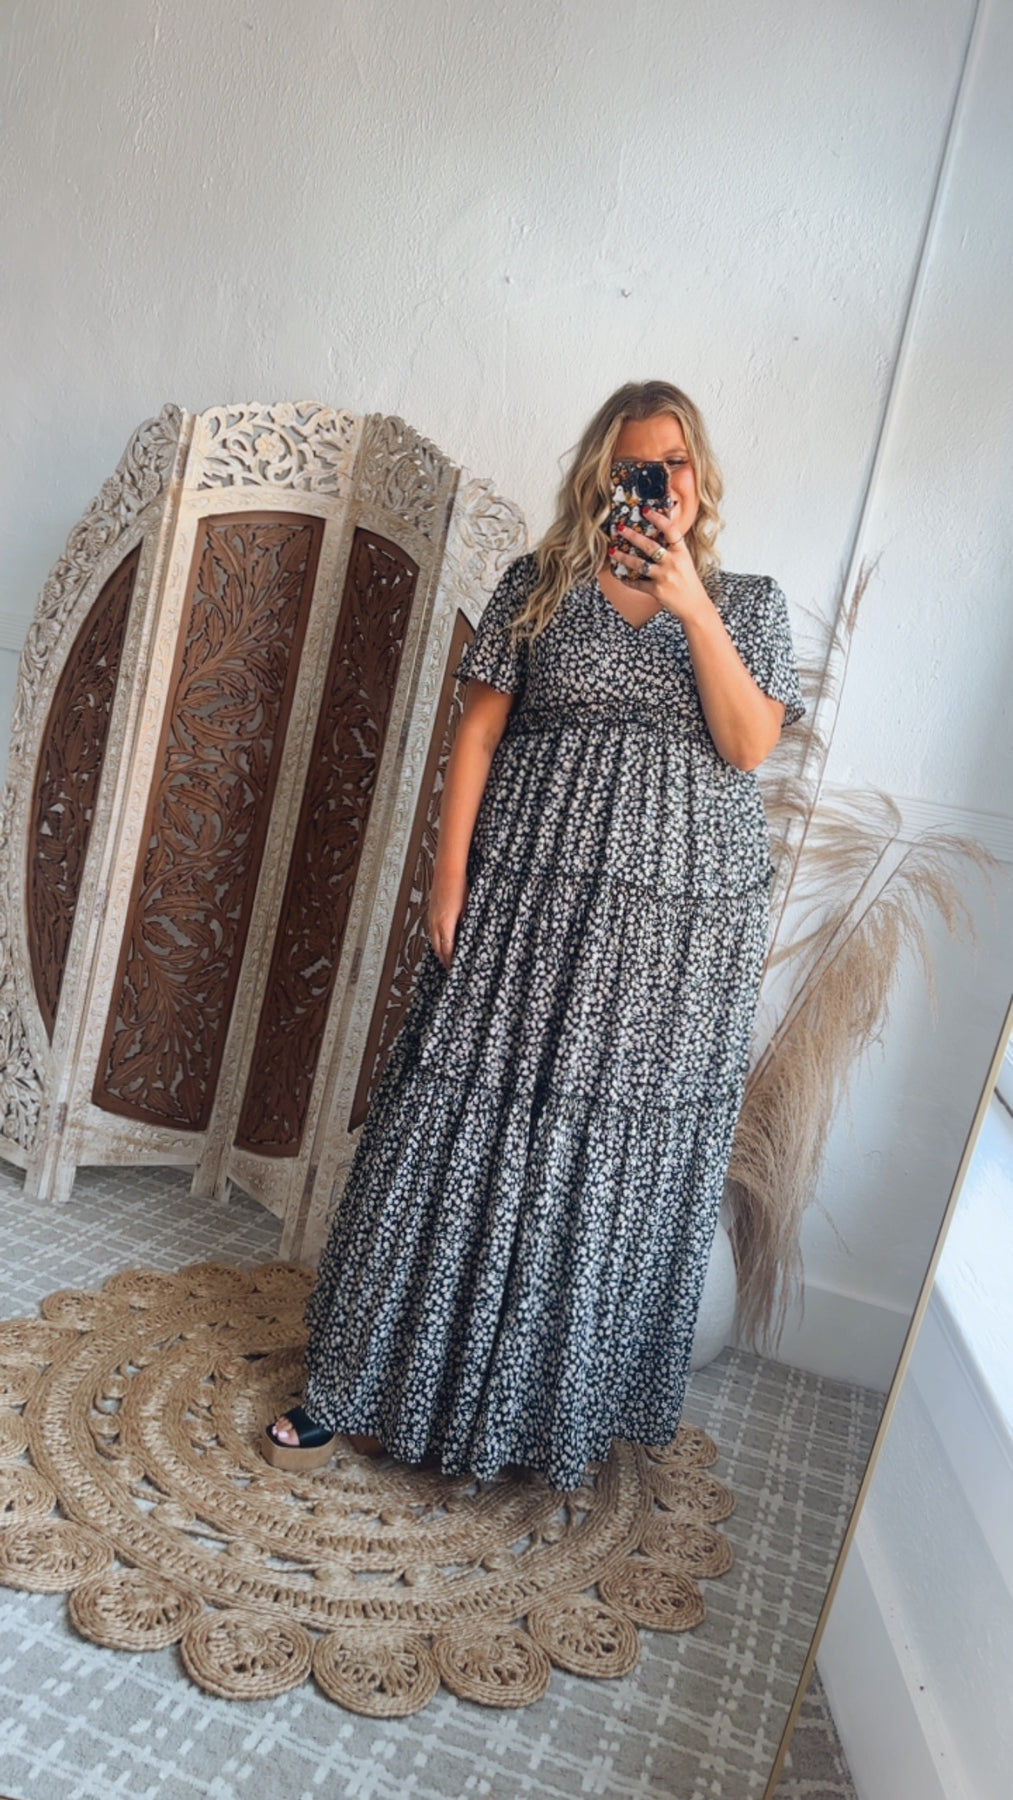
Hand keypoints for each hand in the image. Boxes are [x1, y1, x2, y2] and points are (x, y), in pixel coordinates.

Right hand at [427, 867, 468, 969]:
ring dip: (438, 949)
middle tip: (449, 967)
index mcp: (446, 923)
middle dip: (443, 959)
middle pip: (438, 947)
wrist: (447, 871)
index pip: (447, 949)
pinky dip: (436, 939)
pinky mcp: (430, 911)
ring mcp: (431, 916)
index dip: (450, 961)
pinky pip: (431, 930)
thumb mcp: (468, 909)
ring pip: (433, 939)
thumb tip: (467, 937)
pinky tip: (440, 939)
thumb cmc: (459, 886)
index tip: (454, 967)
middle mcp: (436, 922)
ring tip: (444, 957)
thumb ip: (466, 925)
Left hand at [609, 508, 709, 623]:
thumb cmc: (688, 582)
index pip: (671, 531)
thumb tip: (657, 533)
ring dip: (623, 557)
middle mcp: (673, 563)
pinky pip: (637, 583)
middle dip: (632, 536)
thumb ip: (673, 549)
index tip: (645, 510)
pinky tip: (619, 575)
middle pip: (650, 546)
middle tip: (620, 528)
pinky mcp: (656, 590)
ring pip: (639, 564)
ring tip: (613, 551)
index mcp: (682, 553)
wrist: (694, 606)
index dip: (658, 519)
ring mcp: (664, 577)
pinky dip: (627, 579)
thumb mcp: (685, 561)